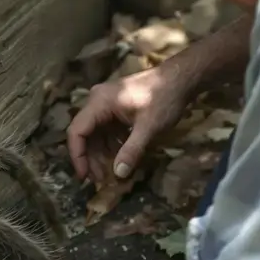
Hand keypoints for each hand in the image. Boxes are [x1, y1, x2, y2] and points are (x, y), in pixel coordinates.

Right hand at [66, 63, 191, 182]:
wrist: (182, 78)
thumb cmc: (164, 99)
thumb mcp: (149, 127)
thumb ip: (132, 151)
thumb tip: (118, 175)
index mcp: (99, 102)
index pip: (77, 131)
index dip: (78, 156)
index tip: (85, 177)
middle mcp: (98, 101)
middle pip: (85, 134)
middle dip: (91, 158)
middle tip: (99, 180)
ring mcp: (107, 104)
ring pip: (96, 133)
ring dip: (102, 154)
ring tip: (110, 174)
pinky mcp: (117, 108)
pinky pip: (107, 129)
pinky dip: (112, 145)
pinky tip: (121, 158)